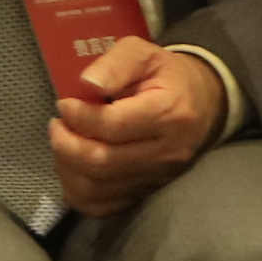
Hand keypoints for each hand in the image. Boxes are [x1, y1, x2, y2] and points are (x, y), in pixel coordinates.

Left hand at [50, 35, 226, 215]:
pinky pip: (103, 207)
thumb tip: (86, 84)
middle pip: (101, 162)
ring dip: (67, 168)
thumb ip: (115, 64)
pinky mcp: (147, 192)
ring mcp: (157, 178)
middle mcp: (166, 153)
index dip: (79, 117)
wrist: (203, 105)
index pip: (113, 126)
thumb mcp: (144, 53)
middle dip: (66, 145)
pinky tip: (72, 168)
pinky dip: (78, 192)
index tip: (64, 104)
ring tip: (63, 143)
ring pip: (97, 189)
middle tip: (57, 126)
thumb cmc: (168, 77)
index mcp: (168, 113)